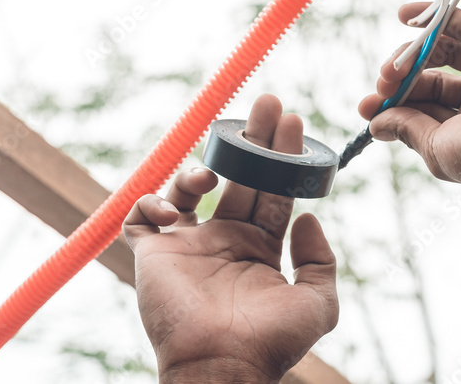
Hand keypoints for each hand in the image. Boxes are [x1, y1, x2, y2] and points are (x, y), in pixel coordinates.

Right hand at [123, 95, 338, 383]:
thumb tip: (306, 216)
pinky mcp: (152, 256)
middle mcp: (224, 240)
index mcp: (260, 248)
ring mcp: (187, 246)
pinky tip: (172, 210)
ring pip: (188, 187)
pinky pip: (140, 218)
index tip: (292, 121)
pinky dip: (150, 203)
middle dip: (252, 139)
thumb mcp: (318, 303)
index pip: (272, 189)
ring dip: (200, 168)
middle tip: (267, 102)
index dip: (282, 156)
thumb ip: (321, 260)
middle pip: (238, 176)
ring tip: (212, 171)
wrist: (221, 368)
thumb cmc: (271, 341)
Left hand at [359, 3, 460, 197]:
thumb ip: (408, 129)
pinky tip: (405, 14)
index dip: (394, 105)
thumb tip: (376, 124)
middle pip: (429, 79)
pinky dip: (431, 14)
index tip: (366, 108)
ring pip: (440, 51)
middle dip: (398, 81)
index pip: (425, 109)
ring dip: (409, 55)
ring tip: (391, 69)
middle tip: (381, 85)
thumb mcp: (437, 149)